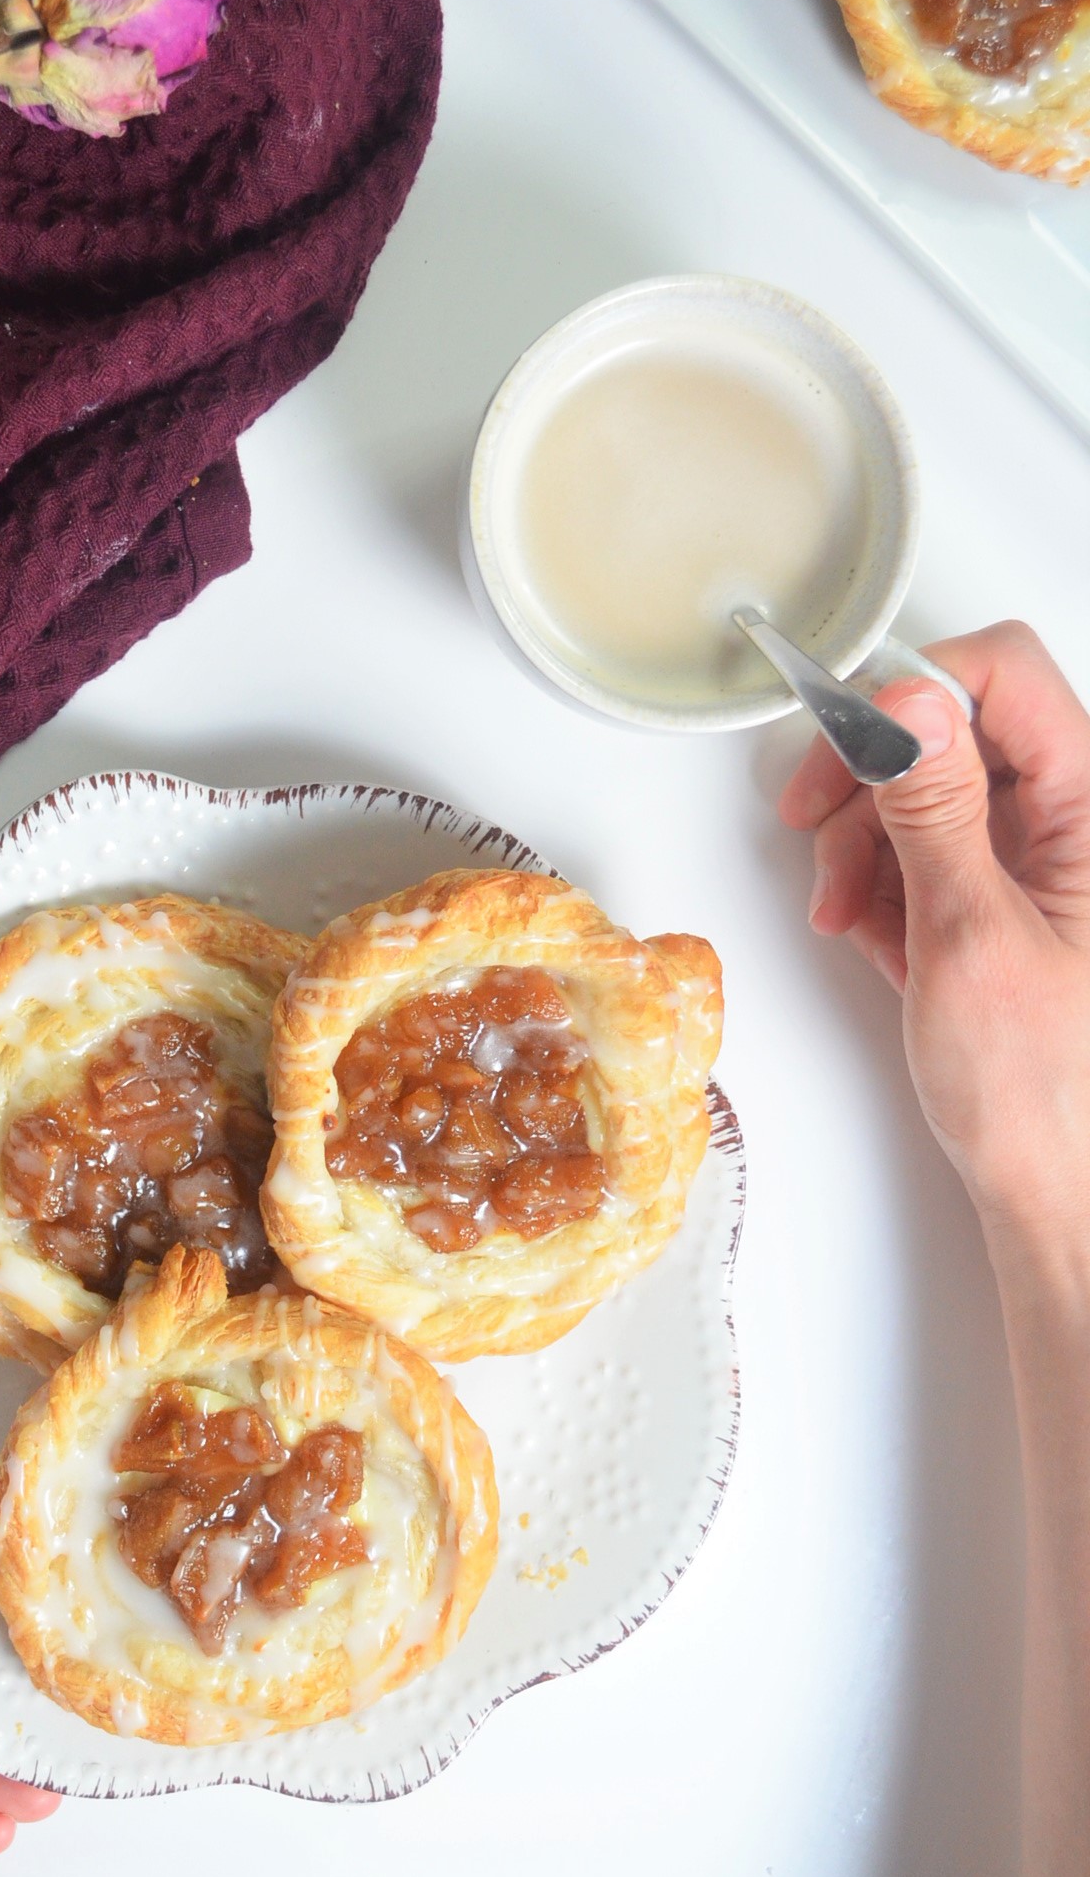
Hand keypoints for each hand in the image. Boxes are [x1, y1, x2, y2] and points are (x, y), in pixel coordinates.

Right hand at [778, 621, 1089, 1233]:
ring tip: (845, 914)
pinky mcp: (1016, 899)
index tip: (847, 746)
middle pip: (957, 728)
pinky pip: (934, 849)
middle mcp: (1080, 823)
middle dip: (874, 778)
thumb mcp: (968, 937)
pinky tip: (873, 934)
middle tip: (814, 829)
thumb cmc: (1042, 1094)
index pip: (1007, 677)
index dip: (914, 693)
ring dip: (868, 840)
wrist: (1063, 1199)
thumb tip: (906, 701)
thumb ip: (935, 809)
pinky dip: (886, 881)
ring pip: (933, 788)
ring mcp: (1048, 861)